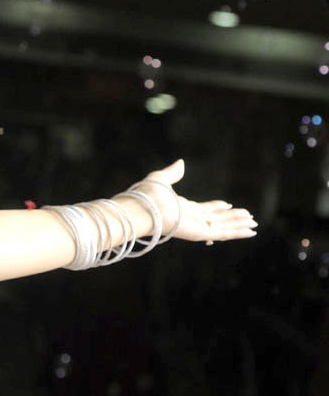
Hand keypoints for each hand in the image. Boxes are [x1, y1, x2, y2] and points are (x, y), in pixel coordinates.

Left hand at [135, 159, 257, 243]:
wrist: (142, 207)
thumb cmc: (147, 195)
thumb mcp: (161, 178)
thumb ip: (173, 172)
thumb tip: (180, 162)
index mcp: (182, 208)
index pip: (203, 209)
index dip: (217, 207)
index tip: (228, 204)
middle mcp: (190, 219)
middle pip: (216, 219)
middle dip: (233, 218)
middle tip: (248, 216)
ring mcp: (196, 227)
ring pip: (222, 227)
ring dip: (238, 225)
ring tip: (253, 223)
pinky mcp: (200, 233)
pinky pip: (223, 233)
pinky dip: (237, 232)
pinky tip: (249, 231)